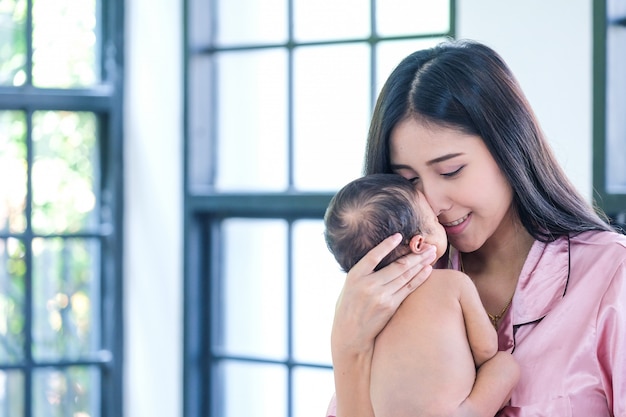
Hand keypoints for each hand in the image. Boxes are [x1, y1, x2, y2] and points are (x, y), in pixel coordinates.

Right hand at [331, 233, 435, 357]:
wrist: (349, 335)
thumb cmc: (348, 308)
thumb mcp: (348, 287)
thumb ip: (363, 274)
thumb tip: (381, 257)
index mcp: (354, 276)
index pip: (374, 256)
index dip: (387, 245)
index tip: (399, 236)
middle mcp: (368, 285)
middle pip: (397, 266)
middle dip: (416, 254)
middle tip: (429, 245)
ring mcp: (381, 296)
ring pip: (406, 276)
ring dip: (421, 263)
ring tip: (432, 254)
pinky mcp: (390, 306)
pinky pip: (408, 289)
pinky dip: (419, 278)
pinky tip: (428, 270)